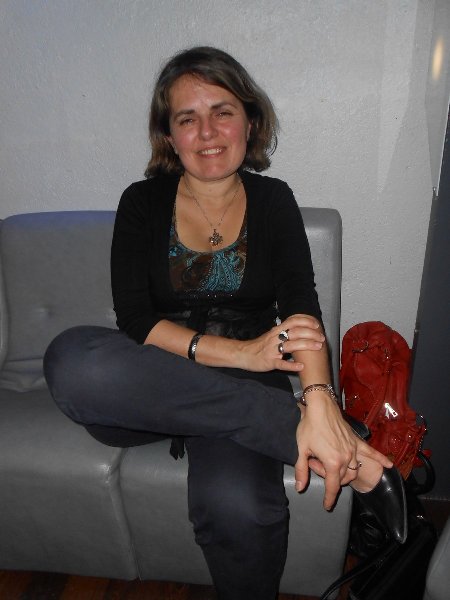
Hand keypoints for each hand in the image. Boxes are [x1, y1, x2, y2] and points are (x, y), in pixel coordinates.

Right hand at [237, 314, 324, 372]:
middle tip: (322, 338)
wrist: (243, 354)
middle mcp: (275, 338)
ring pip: (290, 346)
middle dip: (311, 333)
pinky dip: (292, 365)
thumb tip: (298, 327)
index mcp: (276, 330)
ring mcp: (272, 350)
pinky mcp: (269, 362)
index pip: (292, 321)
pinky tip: (301, 367)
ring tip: (318, 347)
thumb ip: (283, 331)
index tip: (317, 324)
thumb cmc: (259, 346)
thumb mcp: (271, 335)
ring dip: (306, 345)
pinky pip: (281, 364)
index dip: (306, 321)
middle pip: (295, 332)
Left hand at [294, 394, 391, 509]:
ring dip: (342, 472)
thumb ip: (302, 470)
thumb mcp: (301, 449)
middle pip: (341, 478)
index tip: (327, 505)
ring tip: (326, 461)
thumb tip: (300, 488)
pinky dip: (380, 459)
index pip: (333, 486)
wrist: (320, 406)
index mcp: (333, 462)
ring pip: (352, 470)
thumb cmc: (310, 426)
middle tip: (314, 463)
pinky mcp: (357, 441)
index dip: (329, 498)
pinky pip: (371, 452)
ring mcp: (353, 449)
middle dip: (328, 477)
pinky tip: (389, 465)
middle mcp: (346, 458)